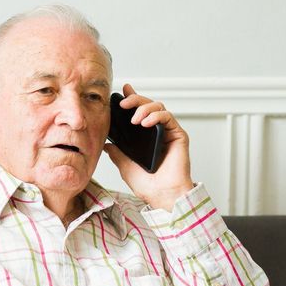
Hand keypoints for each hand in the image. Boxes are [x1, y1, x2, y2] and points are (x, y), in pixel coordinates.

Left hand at [104, 84, 195, 210]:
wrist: (162, 195)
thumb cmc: (148, 185)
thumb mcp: (125, 166)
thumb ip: (117, 153)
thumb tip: (107, 144)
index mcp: (146, 138)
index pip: (139, 113)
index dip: (132, 99)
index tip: (122, 91)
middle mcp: (158, 132)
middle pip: (148, 105)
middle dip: (135, 100)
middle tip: (123, 103)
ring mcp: (168, 133)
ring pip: (158, 107)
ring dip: (144, 108)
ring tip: (135, 119)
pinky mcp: (178, 135)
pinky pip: (168, 117)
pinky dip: (156, 116)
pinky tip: (146, 122)